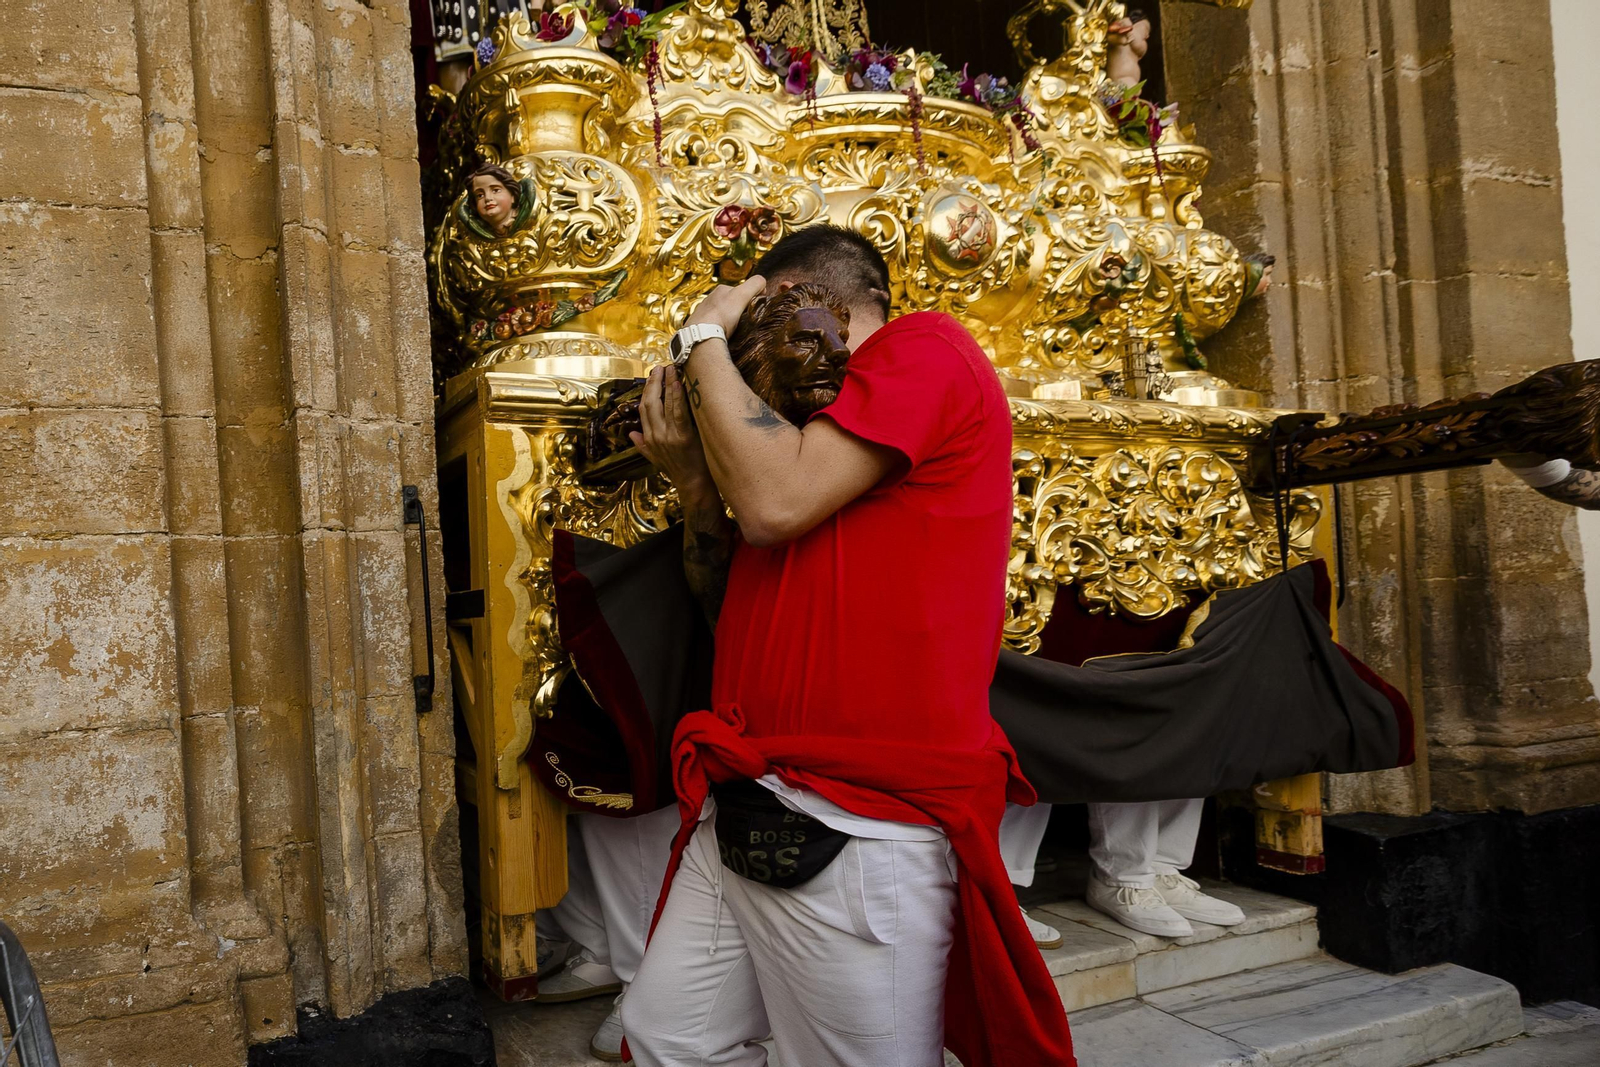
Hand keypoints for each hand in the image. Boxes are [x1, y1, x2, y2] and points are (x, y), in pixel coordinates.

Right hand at [631, 365, 717, 501]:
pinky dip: (677, 396)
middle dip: (654, 383)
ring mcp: (668, 436)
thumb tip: (631, 434)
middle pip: (650, 403)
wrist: (693, 484)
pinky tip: (678, 383)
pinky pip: (678, 412)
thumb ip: (643, 445)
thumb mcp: (656, 459)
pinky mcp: (683, 437)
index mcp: (649, 438)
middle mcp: (656, 435)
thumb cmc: (678, 470)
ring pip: (664, 404)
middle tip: (660, 368)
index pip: (643, 409)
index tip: (652, 377)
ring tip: (671, 369)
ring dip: (667, 384)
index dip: (646, 391)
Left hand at [684, 275, 766, 336]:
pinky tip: (722, 334)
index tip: (753, 308)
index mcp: (721, 289)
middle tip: (744, 321)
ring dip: (728, 320)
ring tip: (733, 329)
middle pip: (731, 303)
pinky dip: (719, 329)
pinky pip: (713, 326)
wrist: (702, 336)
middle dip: (739, 310)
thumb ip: (754, 284)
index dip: (750, 298)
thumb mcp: (742, 295)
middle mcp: (710, 299)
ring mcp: (703, 313)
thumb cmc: (722, 315)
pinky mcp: (699, 326)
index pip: (740, 290)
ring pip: (722, 314)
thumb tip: (762, 282)